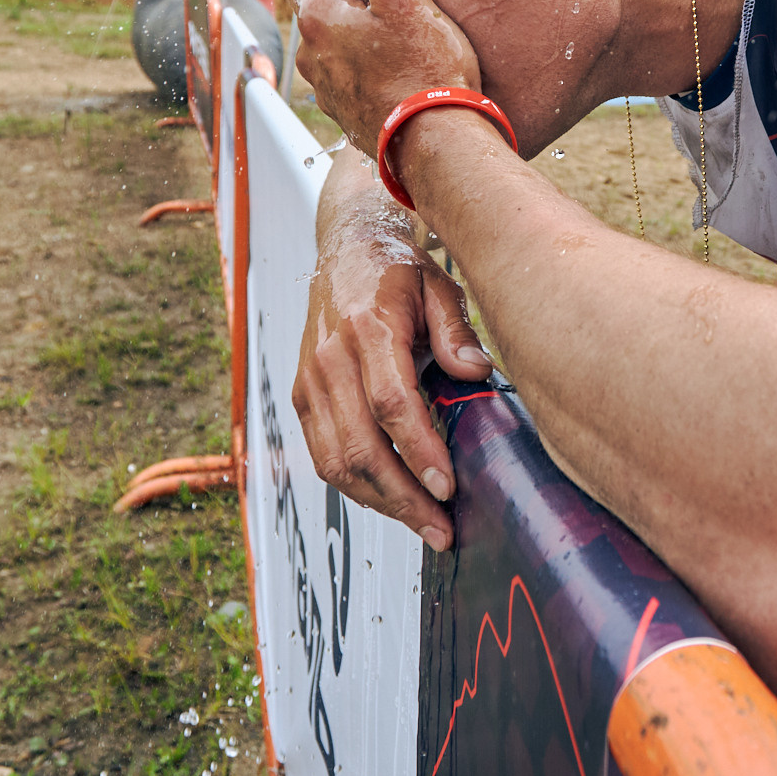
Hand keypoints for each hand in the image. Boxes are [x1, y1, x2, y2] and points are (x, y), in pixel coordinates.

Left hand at [283, 0, 479, 146]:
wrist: (436, 139)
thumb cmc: (424, 67)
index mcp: (316, 18)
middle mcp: (310, 54)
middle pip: (313, 8)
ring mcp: (324, 88)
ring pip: (327, 44)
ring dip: (347, 31)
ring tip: (388, 28)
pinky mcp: (343, 112)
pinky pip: (343, 75)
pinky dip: (358, 64)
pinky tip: (392, 65)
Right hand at [291, 151, 494, 551]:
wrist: (345, 248)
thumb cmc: (397, 269)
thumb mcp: (438, 286)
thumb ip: (455, 331)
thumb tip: (474, 374)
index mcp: (368, 328)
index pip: (391, 404)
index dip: (419, 451)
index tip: (448, 487)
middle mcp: (330, 358)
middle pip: (360, 446)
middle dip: (403, 497)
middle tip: (442, 527)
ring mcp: (310, 380)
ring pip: (335, 462)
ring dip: (380, 502)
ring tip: (422, 524)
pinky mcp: (302, 396)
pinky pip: (323, 455)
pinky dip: (356, 486)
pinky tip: (391, 499)